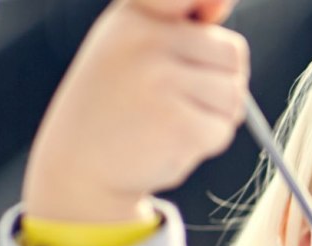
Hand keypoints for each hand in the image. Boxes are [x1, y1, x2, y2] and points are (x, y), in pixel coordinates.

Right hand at [24, 0, 247, 223]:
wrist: (78, 163)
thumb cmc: (116, 100)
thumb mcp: (134, 45)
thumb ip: (180, 22)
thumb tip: (221, 2)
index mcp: (137, 14)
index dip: (211, 0)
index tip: (213, 7)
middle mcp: (147, 41)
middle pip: (233, 56)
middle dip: (219, 82)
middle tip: (179, 98)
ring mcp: (161, 82)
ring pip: (234, 96)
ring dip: (214, 116)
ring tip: (171, 120)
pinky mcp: (176, 124)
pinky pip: (222, 131)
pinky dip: (204, 144)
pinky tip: (167, 141)